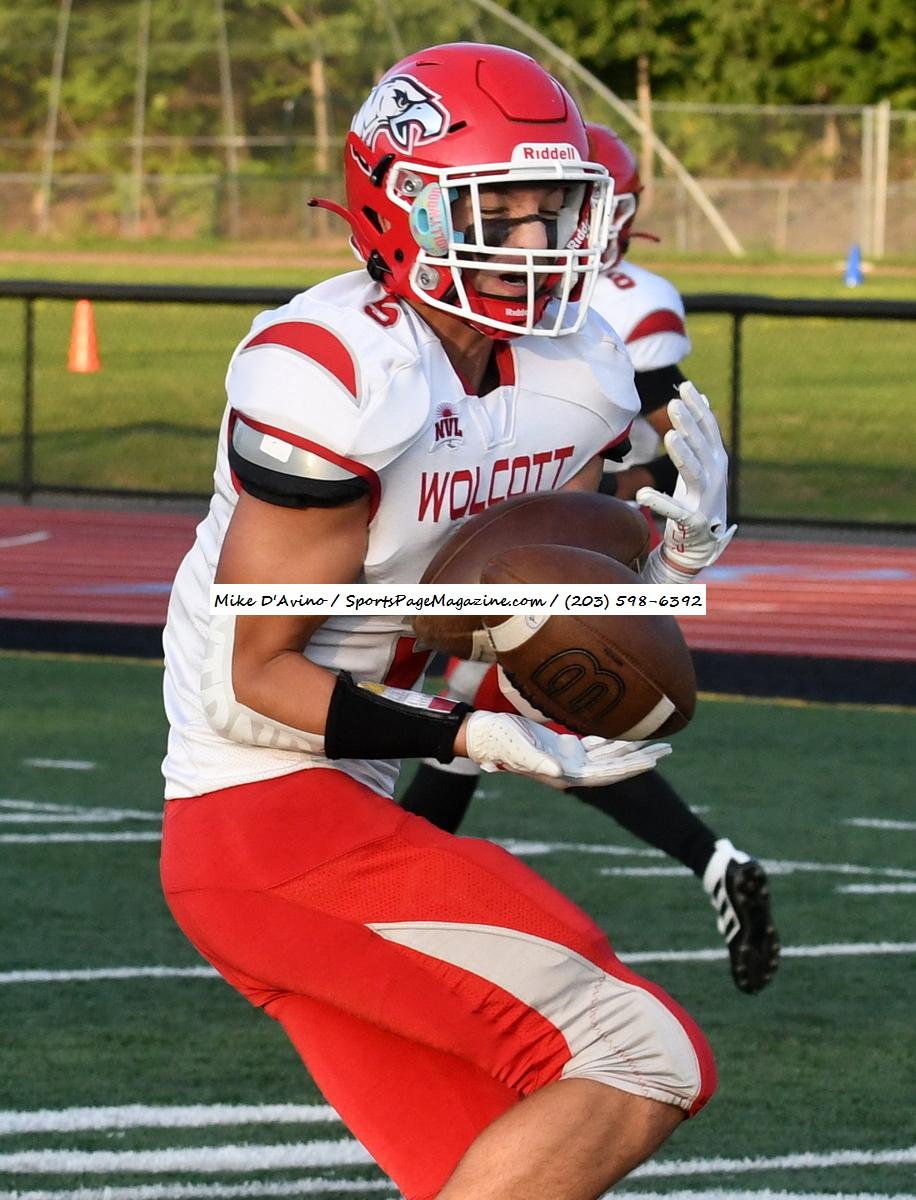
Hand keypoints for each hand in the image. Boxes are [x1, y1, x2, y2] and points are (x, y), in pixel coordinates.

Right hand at [461, 711, 670, 788]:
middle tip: (668, 749)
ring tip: (656, 742)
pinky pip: (594, 743)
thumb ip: (539, 763)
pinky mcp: (563, 745)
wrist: (484, 735)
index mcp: (564, 774)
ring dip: (630, 748)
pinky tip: (627, 733)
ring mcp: (568, 757)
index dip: (629, 768)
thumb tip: (561, 772)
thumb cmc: (500, 742)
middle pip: (614, 765)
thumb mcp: (520, 752)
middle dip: (640, 758)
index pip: (605, 774)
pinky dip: (612, 738)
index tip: (653, 761)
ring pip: (607, 754)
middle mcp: (570, 768)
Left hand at [636, 381, 735, 575]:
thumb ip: (701, 433)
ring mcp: (706, 498)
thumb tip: (702, 399)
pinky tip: (641, 494)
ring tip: (670, 437)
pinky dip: (659, 502)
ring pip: (694, 472)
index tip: (686, 387)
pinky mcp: (693, 520)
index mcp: (717, 459)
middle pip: (701, 445)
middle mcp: (715, 475)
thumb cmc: (700, 495)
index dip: (698, 408)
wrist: (705, 540)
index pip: (709, 428)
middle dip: (688, 424)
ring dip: (682, 454)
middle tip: (673, 404)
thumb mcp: (703, 462)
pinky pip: (674, 510)